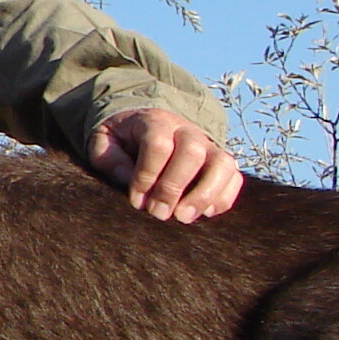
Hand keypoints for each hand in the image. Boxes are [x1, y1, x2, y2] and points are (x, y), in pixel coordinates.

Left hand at [90, 109, 242, 222]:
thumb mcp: (104, 141)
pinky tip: (204, 213)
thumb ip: (109, 158)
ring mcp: (209, 146)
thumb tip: (127, 179)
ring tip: (184, 217)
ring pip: (222, 164)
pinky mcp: (221, 163)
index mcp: (155, 122)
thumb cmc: (123, 139)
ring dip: (205, 194)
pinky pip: (234, 178)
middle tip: (158, 214)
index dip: (147, 176)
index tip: (136, 201)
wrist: (148, 126)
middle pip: (192, 152)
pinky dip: (223, 198)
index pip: (158, 145)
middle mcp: (187, 131)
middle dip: (174, 187)